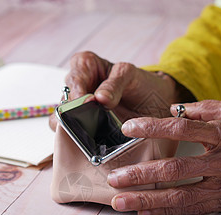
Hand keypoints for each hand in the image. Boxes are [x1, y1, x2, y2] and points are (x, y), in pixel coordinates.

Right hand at [49, 51, 192, 129]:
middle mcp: (78, 87)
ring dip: (74, 128)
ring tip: (88, 135)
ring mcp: (79, 108)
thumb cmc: (141, 83)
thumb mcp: (131, 76)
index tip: (88, 102)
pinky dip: (79, 139)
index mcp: (85, 66)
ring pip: (64, 119)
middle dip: (75, 112)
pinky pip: (73, 134)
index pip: (74, 76)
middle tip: (87, 121)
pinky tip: (90, 143)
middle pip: (66, 100)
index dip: (78, 90)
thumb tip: (99, 98)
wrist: (156, 102)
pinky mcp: (84, 126)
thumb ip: (115, 83)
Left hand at [107, 98, 220, 214]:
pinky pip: (192, 210)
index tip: (128, 128)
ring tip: (119, 203)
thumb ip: (208, 109)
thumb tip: (178, 108)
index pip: (182, 129)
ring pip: (180, 196)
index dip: (154, 127)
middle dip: (140, 175)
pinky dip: (166, 212)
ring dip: (146, 200)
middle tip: (113, 178)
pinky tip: (144, 213)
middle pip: (175, 170)